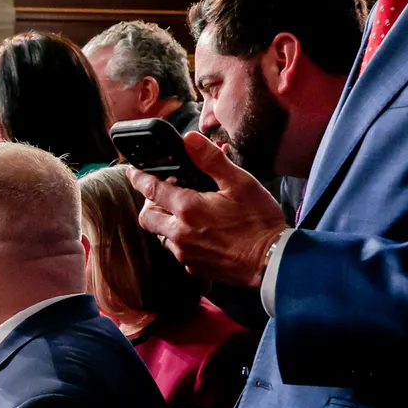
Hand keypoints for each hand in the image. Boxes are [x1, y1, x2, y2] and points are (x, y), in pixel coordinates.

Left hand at [128, 131, 288, 288]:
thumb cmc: (260, 222)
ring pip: (161, 234)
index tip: (133, 171)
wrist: (274, 261)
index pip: (150, 190)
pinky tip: (201, 231)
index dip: (139, 177)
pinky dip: (182, 238)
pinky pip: (178, 250)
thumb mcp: (240, 183)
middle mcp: (179, 233)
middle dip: (150, 203)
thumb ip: (210, 160)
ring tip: (186, 211)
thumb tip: (189, 140)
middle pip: (147, 216)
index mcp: (187, 209)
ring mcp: (185, 254)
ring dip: (166, 221)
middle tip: (165, 193)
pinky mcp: (194, 268)